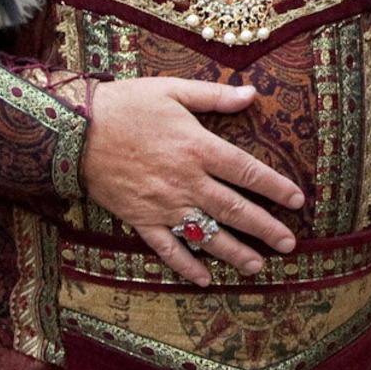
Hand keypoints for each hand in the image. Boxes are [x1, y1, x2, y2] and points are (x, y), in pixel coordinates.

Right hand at [81, 78, 303, 287]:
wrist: (73, 130)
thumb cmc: (126, 105)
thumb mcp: (172, 90)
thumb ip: (215, 96)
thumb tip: (252, 94)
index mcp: (198, 148)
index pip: (247, 172)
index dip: (275, 187)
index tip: (297, 200)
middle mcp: (186, 181)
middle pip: (234, 209)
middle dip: (265, 228)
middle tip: (289, 244)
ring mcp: (163, 205)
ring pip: (206, 234)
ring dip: (235, 252)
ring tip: (258, 266)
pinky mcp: (140, 219)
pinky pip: (167, 249)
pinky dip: (186, 266)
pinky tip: (204, 279)